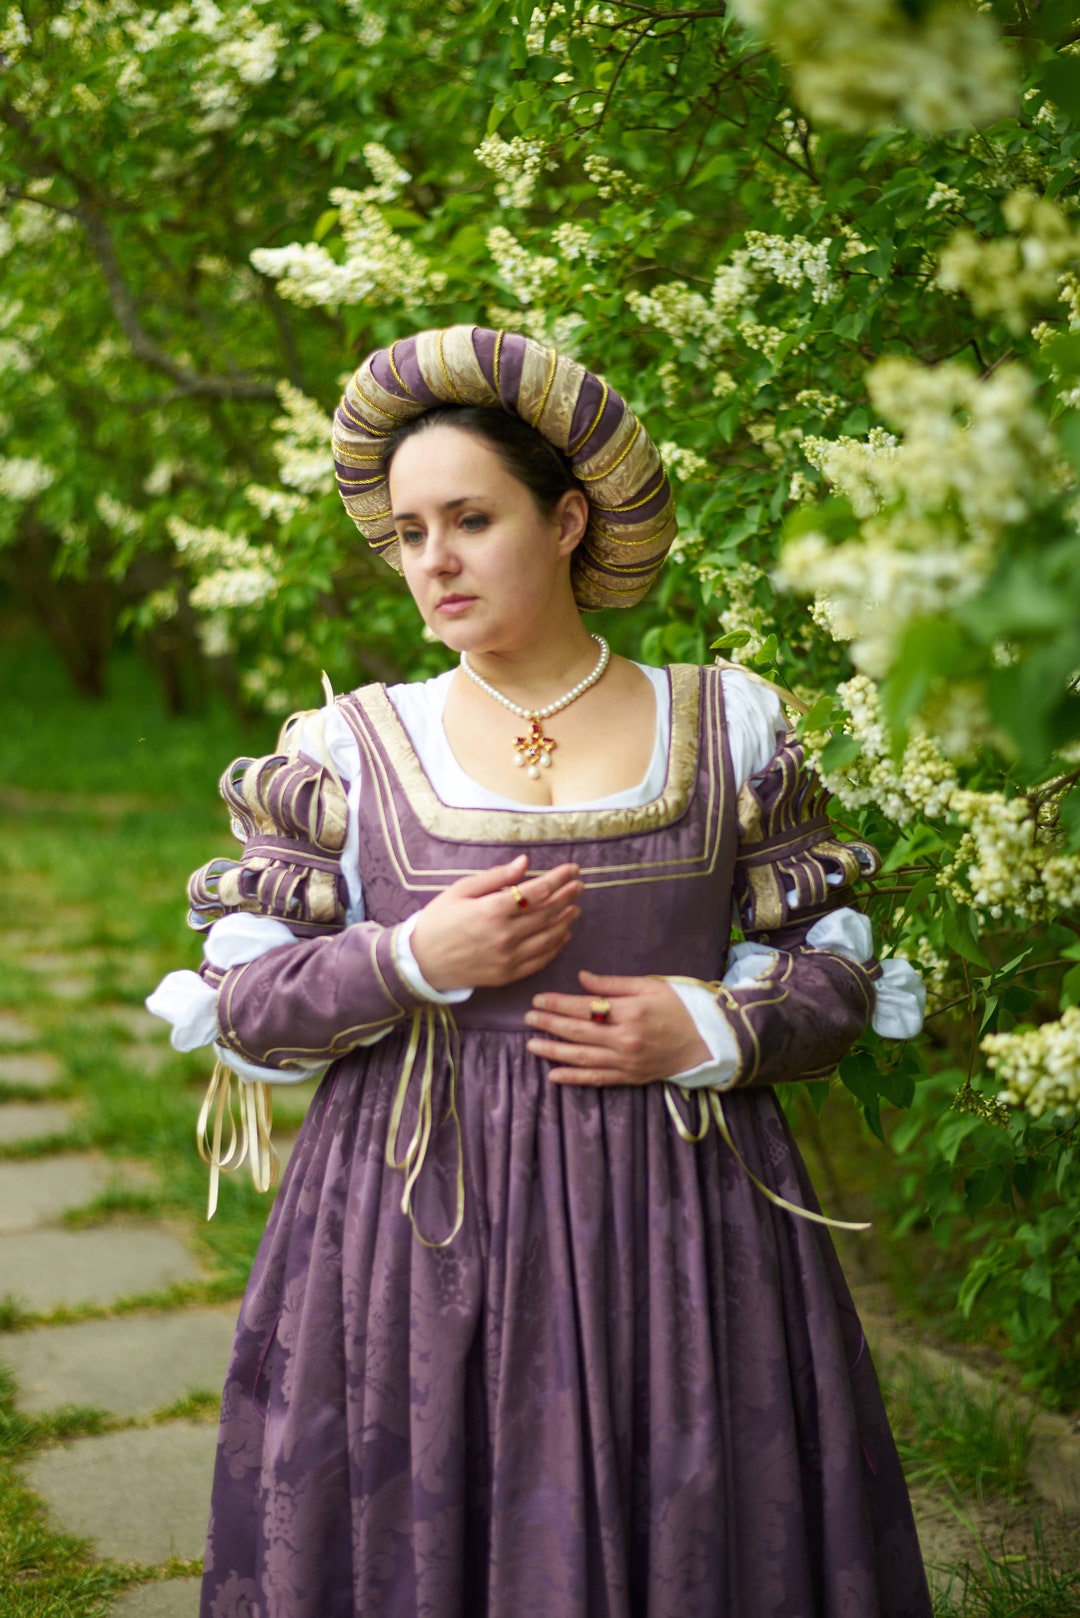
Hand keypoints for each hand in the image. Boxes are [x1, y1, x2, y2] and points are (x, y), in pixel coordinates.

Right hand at [410, 853, 582, 990]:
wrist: (421, 961)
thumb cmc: (438, 920)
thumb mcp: (461, 890)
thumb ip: (496, 878)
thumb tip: (524, 863)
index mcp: (492, 910)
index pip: (537, 891)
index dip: (559, 879)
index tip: (572, 869)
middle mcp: (505, 935)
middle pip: (548, 913)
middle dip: (568, 897)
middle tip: (580, 886)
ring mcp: (508, 958)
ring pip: (549, 937)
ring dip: (566, 921)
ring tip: (575, 907)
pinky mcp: (507, 975)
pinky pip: (540, 960)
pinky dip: (556, 946)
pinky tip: (562, 934)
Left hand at [524, 968, 710, 1085]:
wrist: (707, 1041)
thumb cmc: (679, 1007)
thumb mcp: (649, 986)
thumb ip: (613, 984)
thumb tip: (581, 978)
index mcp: (631, 1012)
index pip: (585, 1008)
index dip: (558, 1003)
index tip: (538, 999)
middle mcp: (625, 1039)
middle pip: (578, 1032)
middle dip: (549, 1025)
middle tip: (528, 1018)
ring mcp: (626, 1061)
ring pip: (582, 1058)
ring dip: (553, 1052)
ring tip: (531, 1045)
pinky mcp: (629, 1077)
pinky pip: (596, 1079)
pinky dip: (573, 1078)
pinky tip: (553, 1075)